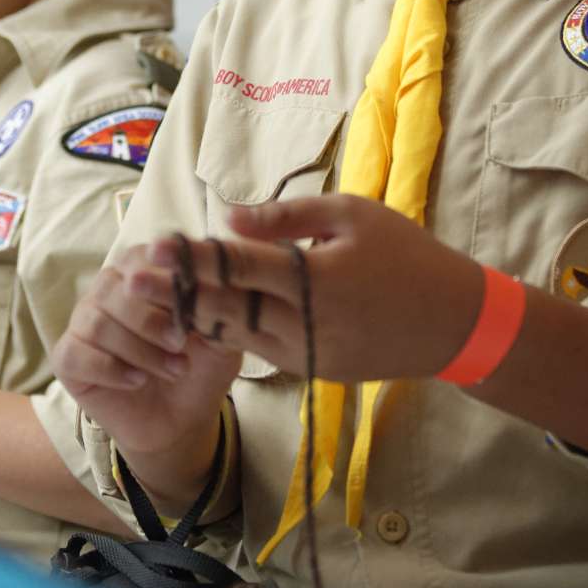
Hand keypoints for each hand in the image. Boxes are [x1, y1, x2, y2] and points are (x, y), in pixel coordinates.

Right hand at [53, 243, 241, 464]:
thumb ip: (214, 307)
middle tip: (180, 343)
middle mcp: (106, 291)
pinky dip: (111, 369)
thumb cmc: (200, 368)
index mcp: (140, 273)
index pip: (138, 258)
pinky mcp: (67, 359)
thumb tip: (205, 281)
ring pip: (98, 323)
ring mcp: (83, 324)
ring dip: (140, 349)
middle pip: (112, 288)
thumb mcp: (219, 336)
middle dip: (150, 319)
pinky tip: (137, 381)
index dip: (159, 277)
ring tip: (174, 369)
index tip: (185, 299)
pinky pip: (77, 354)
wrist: (182, 420)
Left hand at [136, 196, 481, 383]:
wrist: (453, 323)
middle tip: (134, 278)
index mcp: (316, 278)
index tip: (154, 246)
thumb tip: (228, 217)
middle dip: (178, 293)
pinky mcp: (311, 371)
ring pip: (236, 336)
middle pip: (226, 309)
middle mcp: (306, 323)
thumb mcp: (352, 216)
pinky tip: (198, 319)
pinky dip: (228, 334)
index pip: (240, 268)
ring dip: (195, 317)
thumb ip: (287, 217)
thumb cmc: (405, 253)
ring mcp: (307, 354)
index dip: (193, 258)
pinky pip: (258, 351)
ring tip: (155, 300)